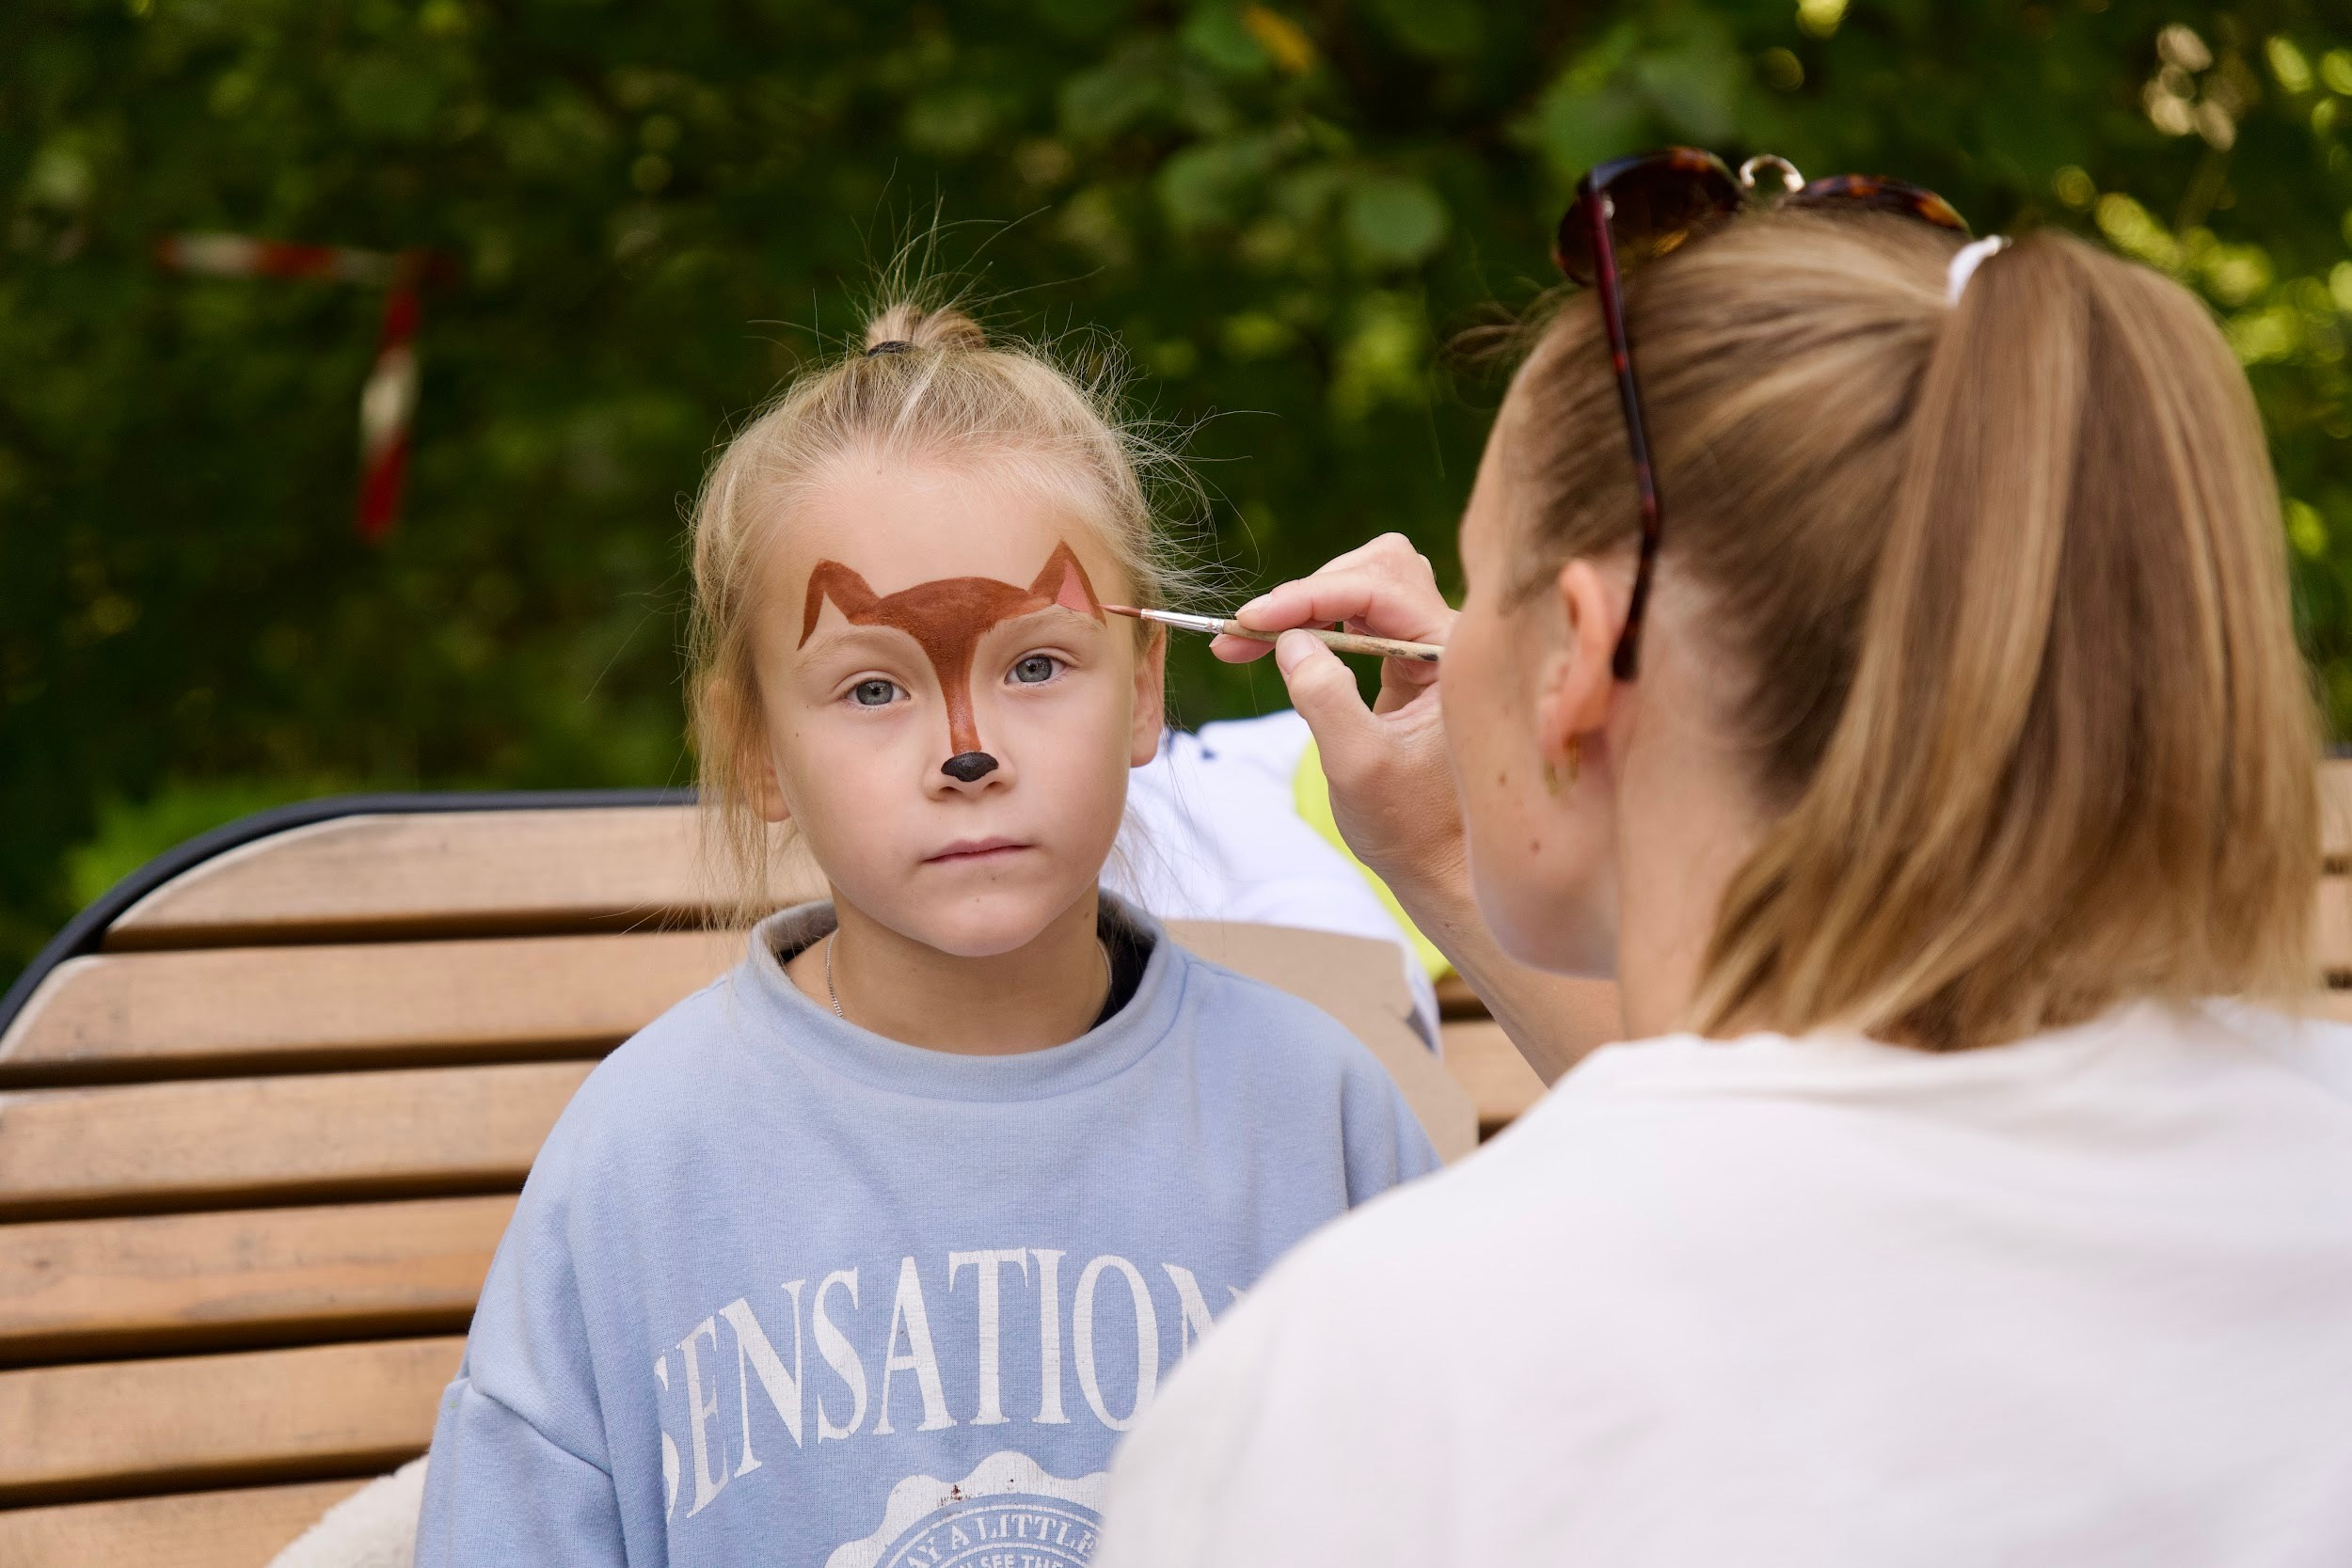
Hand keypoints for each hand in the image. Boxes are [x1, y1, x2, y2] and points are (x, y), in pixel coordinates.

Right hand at [1219, 535, 1619, 1081]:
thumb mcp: (1358, 769)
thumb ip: (1323, 698)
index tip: (1248, 624)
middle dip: (1310, 590)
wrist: (1443, 867)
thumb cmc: (1410, 830)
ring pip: (1372, 582)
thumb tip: (1290, 640)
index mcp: (1456, 660)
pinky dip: (1319, 621)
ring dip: (1313, 600)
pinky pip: (1364, 616)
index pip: (1380, 592)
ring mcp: (1433, 648)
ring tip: (1259, 639)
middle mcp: (1453, 641)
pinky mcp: (1411, 662)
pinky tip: (1285, 647)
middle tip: (1247, 632)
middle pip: (1381, 567)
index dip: (1307, 598)